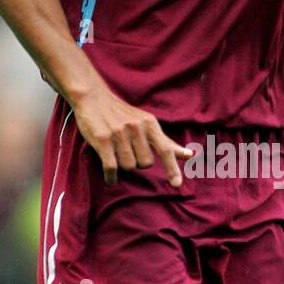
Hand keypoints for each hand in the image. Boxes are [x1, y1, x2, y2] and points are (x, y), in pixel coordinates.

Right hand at [72, 89, 192, 186]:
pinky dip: (111, 177)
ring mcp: (119, 134)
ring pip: (129, 166)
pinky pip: (111, 167)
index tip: (177, 185)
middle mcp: (136, 128)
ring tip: (116, 153)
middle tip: (128, 150)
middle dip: (138, 162)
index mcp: (149, 124)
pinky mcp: (103, 140)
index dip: (172, 168)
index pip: (165, 149)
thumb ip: (167, 142)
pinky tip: (111, 178)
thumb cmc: (123, 114)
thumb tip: (190, 155)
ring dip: (123, 166)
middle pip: (145, 163)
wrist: (93, 98)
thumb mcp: (147, 123)